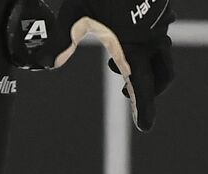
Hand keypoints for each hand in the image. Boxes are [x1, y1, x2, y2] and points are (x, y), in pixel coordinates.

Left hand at [6, 0, 173, 130]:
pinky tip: (123, 31)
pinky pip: (158, 34)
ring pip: (161, 55)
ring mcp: (161, 24)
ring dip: (143, 64)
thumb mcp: (72, 11)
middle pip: (161, 76)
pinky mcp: (161, 10)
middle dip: (148, 89)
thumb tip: (46, 62)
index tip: (144, 127)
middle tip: (126, 93)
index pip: (142, 87)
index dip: (144, 110)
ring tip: (114, 61)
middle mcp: (152, 39)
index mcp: (134, 47)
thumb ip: (61, 38)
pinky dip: (145, 43)